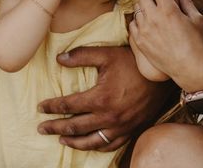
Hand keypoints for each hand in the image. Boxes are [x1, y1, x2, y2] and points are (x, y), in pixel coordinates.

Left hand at [36, 46, 172, 150]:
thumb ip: (81, 56)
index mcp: (100, 98)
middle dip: (55, 128)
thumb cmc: (134, 63)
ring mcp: (120, 127)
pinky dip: (96, 147)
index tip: (40, 107)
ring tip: (60, 140)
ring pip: (91, 141)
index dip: (52, 106)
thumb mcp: (107, 54)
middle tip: (41, 128)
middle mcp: (108, 117)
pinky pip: (110, 145)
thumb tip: (59, 58)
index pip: (68, 105)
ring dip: (73, 142)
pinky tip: (89, 144)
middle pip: (75, 127)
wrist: (163, 77)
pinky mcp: (130, 130)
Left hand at [129, 0, 202, 92]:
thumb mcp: (196, 19)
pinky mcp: (139, 41)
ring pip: (136, 8)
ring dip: (143, 7)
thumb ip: (186, 1)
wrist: (188, 69)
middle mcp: (154, 17)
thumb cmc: (196, 43)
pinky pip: (132, 23)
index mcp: (169, 9)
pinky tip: (148, 25)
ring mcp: (144, 30)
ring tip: (153, 12)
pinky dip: (138, 21)